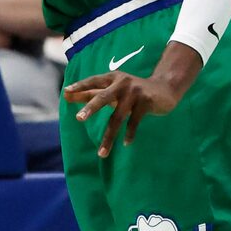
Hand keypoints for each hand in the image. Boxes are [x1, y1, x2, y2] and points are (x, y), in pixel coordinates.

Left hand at [63, 68, 183, 158]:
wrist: (165, 88)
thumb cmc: (132, 91)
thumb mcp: (112, 89)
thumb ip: (91, 92)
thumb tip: (66, 94)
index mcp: (112, 78)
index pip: (93, 82)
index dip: (80, 87)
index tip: (66, 93)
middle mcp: (122, 83)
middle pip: (103, 96)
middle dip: (91, 108)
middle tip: (78, 119)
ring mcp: (135, 92)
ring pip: (118, 116)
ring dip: (109, 136)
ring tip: (101, 153)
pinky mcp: (146, 101)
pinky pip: (134, 120)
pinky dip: (130, 133)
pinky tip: (126, 143)